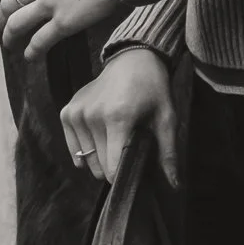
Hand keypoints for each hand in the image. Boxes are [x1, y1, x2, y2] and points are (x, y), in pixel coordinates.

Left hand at [0, 0, 120, 63]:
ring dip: (10, 38)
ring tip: (11, 45)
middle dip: (2, 19)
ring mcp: (49, 3)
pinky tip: (30, 55)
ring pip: (16, 24)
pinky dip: (31, 51)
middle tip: (5, 28)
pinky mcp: (63, 22)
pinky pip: (38, 41)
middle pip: (7, 4)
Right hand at [60, 48, 178, 187]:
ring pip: (86, 160)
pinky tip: (99, 138)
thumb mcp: (166, 118)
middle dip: (114, 166)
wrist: (133, 59)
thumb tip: (175, 185)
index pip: (113, 167)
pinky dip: (85, 150)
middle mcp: (92, 116)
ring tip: (116, 137)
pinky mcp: (68, 111)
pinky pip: (73, 147)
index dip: (125, 176)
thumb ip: (168, 152)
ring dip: (100, 157)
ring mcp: (77, 113)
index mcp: (118, 118)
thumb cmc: (153, 89)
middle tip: (129, 147)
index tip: (135, 169)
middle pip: (99, 166)